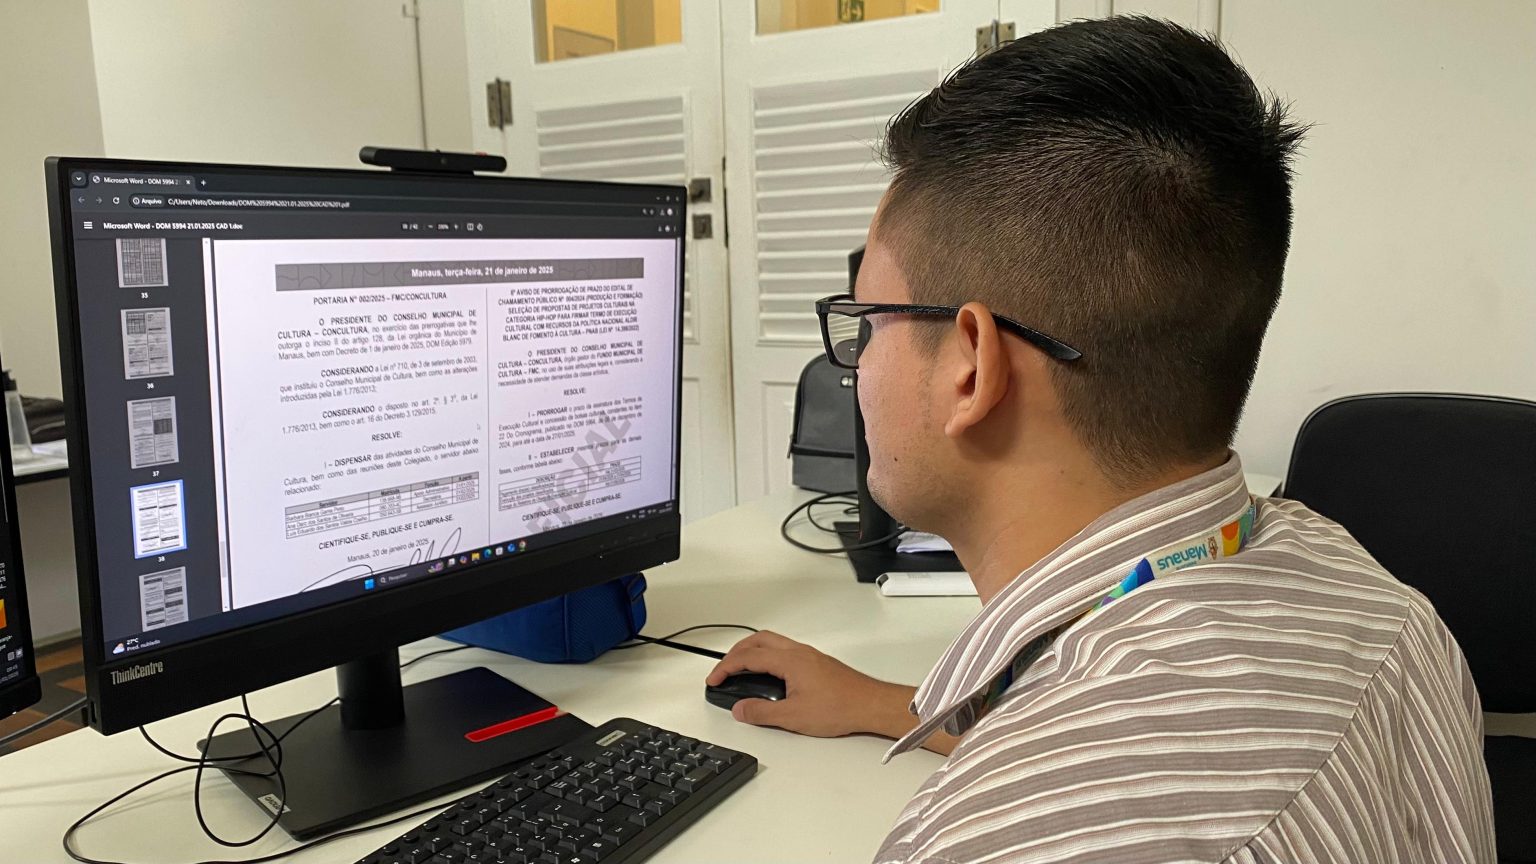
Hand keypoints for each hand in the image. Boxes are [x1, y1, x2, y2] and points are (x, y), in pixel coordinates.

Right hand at [705, 630, 909, 737]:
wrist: (870, 705)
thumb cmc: (842, 707)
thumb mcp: (793, 717)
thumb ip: (762, 712)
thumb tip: (741, 709)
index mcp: (790, 660)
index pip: (748, 657)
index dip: (725, 668)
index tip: (714, 679)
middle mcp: (799, 652)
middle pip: (757, 640)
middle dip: (735, 653)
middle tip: (723, 670)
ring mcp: (809, 655)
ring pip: (772, 643)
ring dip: (751, 652)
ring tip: (740, 669)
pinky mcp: (816, 663)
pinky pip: (784, 650)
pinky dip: (767, 656)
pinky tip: (768, 674)